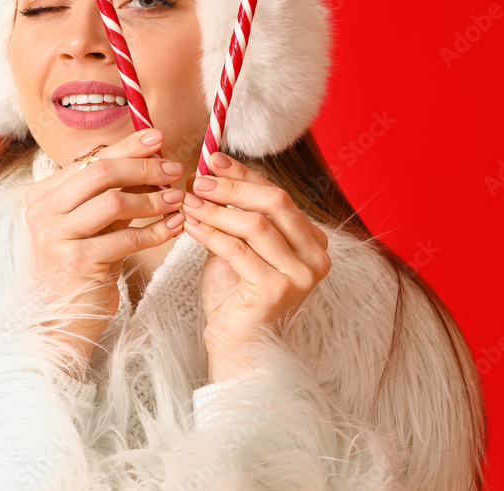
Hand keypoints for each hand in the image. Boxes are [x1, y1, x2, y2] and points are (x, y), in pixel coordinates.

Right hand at [24, 128, 185, 377]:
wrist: (61, 320)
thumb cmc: (81, 268)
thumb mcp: (90, 225)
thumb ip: (108, 193)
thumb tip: (149, 156)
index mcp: (43, 195)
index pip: (90, 159)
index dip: (127, 146)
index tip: (158, 138)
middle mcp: (43, 211)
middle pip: (101, 172)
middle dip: (144, 167)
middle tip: (175, 170)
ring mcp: (56, 236)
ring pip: (114, 201)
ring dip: (153, 198)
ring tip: (178, 199)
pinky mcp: (77, 262)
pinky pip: (126, 238)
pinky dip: (156, 230)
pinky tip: (176, 226)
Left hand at [181, 152, 330, 383]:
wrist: (235, 344)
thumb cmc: (235, 294)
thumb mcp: (237, 245)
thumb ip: (232, 213)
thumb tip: (207, 172)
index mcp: (312, 240)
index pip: (278, 195)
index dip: (245, 175)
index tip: (214, 160)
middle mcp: (316, 256)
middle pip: (274, 203)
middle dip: (232, 188)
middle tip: (198, 180)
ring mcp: (300, 275)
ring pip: (255, 225)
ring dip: (216, 210)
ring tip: (187, 201)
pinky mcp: (277, 290)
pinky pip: (238, 250)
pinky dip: (210, 233)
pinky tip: (190, 224)